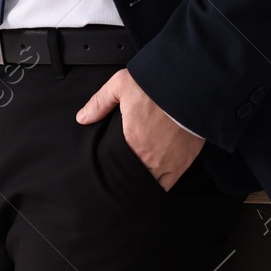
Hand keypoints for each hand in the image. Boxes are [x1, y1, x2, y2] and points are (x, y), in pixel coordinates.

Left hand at [75, 68, 205, 190]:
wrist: (189, 86)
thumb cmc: (155, 85)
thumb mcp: (120, 86)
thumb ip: (99, 103)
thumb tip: (82, 118)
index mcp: (132, 142)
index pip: (118, 168)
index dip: (114, 172)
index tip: (110, 172)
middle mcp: (150, 158)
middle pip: (135, 179)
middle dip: (128, 180)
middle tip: (123, 177)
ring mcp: (169, 163)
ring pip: (153, 184)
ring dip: (145, 182)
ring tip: (139, 179)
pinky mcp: (185, 161)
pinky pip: (171, 182)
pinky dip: (163, 182)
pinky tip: (157, 178)